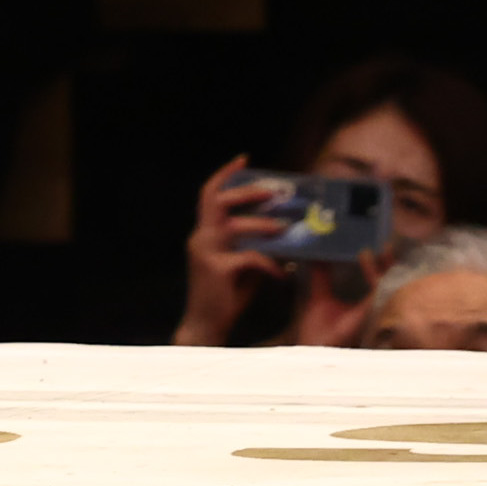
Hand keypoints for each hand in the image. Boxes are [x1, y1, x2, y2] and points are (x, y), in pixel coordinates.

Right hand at [178, 154, 282, 344]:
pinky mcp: (216, 270)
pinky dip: (269, 263)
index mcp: (204, 234)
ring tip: (286, 229)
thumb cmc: (227, 297)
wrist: (206, 327)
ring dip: (263, 225)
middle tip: (276, 191)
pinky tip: (283, 274)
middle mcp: (200, 238)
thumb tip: (286, 236)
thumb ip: (256, 248)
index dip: (226, 174)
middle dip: (248, 191)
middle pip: (218, 200)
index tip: (244, 158)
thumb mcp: (243, 267)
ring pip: (234, 226)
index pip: (209, 194)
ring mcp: (205, 252)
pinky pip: (248, 258)